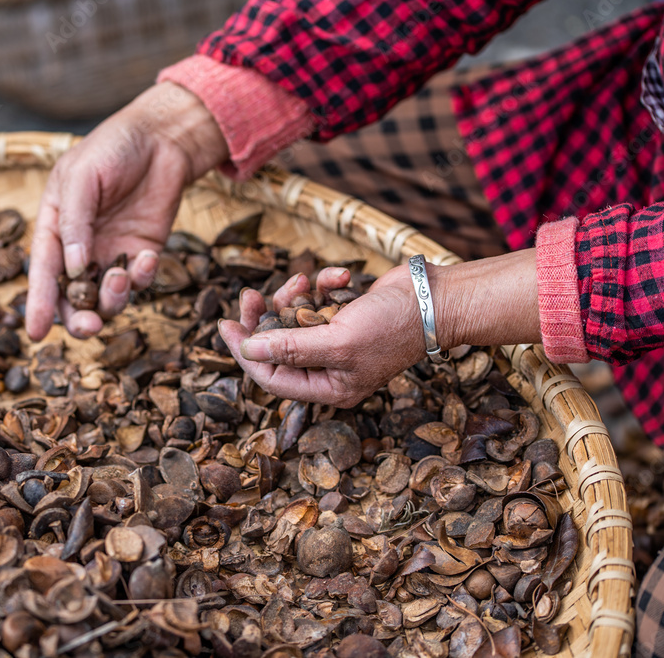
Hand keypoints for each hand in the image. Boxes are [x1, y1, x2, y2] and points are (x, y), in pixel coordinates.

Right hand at [25, 82, 228, 340]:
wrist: (161, 138)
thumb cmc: (112, 148)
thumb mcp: (83, 177)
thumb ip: (75, 222)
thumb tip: (72, 269)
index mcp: (54, 228)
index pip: (43, 273)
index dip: (39, 305)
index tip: (35, 334)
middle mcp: (80, 248)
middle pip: (73, 298)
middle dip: (78, 318)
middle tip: (89, 326)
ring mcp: (112, 253)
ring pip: (107, 298)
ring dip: (113, 299)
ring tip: (121, 277)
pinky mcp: (142, 254)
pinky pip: (140, 281)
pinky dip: (143, 278)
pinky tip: (147, 258)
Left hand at [219, 266, 424, 407]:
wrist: (438, 297)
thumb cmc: (394, 325)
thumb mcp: (337, 340)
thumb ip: (290, 347)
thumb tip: (248, 349)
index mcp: (329, 387)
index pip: (271, 376)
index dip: (245, 352)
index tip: (225, 325)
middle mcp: (330, 368)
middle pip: (278, 346)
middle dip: (264, 318)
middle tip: (249, 295)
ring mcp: (338, 341)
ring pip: (295, 318)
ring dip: (296, 295)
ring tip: (304, 279)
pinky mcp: (345, 315)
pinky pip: (319, 300)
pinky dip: (323, 285)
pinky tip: (339, 276)